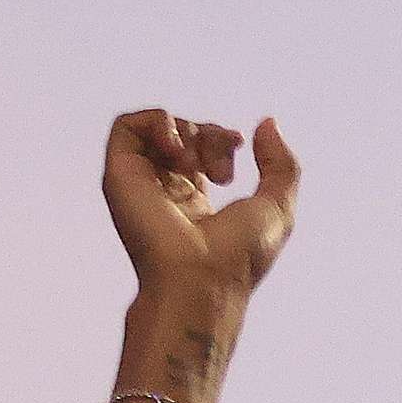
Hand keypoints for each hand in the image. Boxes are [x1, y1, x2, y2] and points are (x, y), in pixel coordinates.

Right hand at [102, 110, 300, 303]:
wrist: (200, 280)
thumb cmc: (239, 256)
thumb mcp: (278, 206)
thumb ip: (281, 164)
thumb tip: (266, 122)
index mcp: (194, 201)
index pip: (200, 151)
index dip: (220, 137)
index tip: (238, 145)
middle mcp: (163, 190)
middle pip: (182, 135)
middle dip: (209, 134)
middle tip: (222, 168)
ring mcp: (140, 182)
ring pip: (156, 129)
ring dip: (186, 130)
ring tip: (196, 163)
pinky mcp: (120, 174)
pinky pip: (127, 126)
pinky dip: (158, 122)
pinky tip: (178, 149)